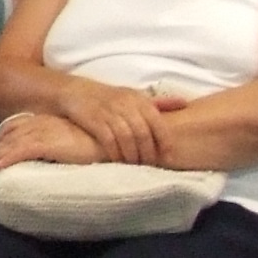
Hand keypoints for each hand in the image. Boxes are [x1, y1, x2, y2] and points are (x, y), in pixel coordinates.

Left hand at [0, 110, 102, 171]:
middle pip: (10, 133)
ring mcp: (43, 132)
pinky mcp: (47, 143)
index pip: (17, 125)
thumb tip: (54, 154)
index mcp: (47, 120)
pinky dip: (7, 159)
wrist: (113, 139)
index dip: (4, 138)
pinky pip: (21, 150)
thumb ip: (62, 142)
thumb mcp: (75, 139)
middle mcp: (41, 123)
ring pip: (12, 142)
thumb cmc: (98, 141)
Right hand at [46, 79, 168, 163]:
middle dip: (148, 152)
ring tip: (136, 166)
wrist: (72, 92)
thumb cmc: (107, 98)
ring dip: (133, 155)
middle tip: (150, 166)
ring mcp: (108, 111)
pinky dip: (115, 153)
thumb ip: (157, 103)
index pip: (157, 121)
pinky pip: (109, 140)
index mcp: (138, 98)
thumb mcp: (133, 96)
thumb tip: (185, 103)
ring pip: (127, 138)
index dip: (164, 140)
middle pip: (143, 132)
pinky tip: (117, 160)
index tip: (169, 156)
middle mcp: (125, 103)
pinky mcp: (93, 119)